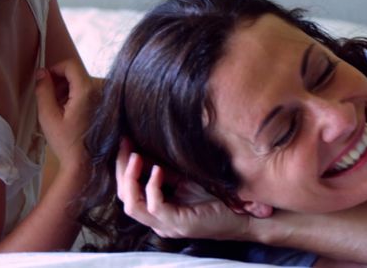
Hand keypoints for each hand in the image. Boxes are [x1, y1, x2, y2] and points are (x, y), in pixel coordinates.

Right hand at [34, 58, 96, 170]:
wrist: (84, 162)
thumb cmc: (65, 141)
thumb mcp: (48, 116)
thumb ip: (43, 91)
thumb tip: (41, 73)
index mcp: (86, 91)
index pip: (70, 64)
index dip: (54, 68)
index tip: (44, 81)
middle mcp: (98, 90)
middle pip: (75, 73)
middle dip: (58, 81)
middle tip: (48, 98)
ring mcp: (102, 97)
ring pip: (80, 81)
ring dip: (65, 89)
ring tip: (56, 107)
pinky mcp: (103, 105)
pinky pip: (86, 92)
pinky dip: (74, 96)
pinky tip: (67, 112)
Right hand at [115, 137, 250, 240]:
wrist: (245, 216)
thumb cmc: (220, 197)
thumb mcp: (187, 179)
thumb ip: (168, 170)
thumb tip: (150, 146)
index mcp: (158, 210)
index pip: (128, 190)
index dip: (123, 165)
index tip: (125, 140)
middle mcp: (158, 220)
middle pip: (124, 196)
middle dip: (122, 168)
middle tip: (124, 144)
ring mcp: (167, 225)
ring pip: (132, 205)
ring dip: (130, 179)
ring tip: (136, 156)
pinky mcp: (179, 224)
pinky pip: (155, 207)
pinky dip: (152, 187)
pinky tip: (158, 170)